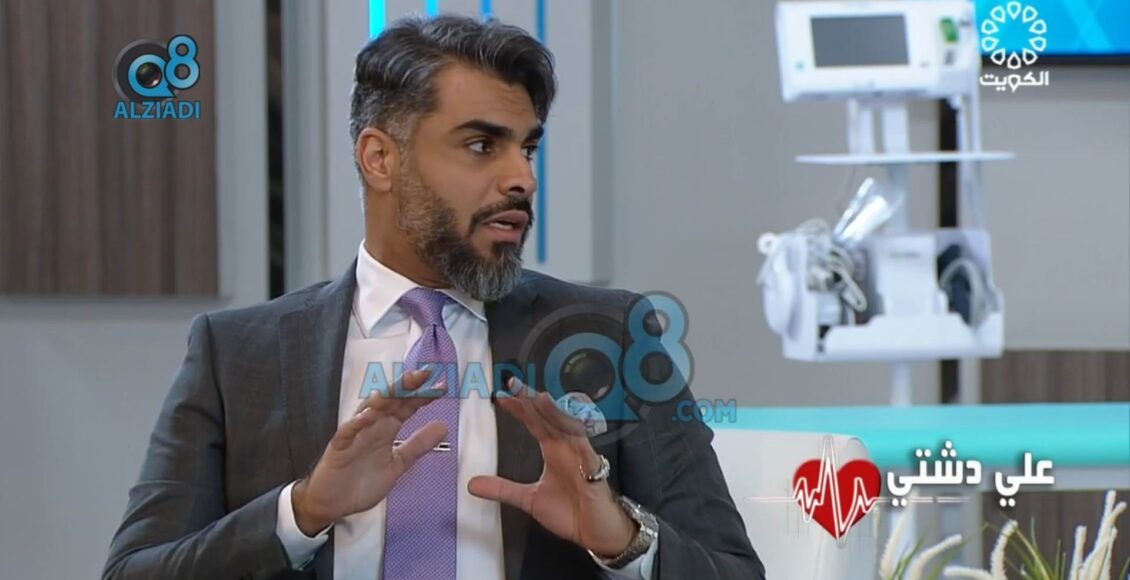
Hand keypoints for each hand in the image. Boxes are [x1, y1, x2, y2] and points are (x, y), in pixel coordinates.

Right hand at [291, 369, 446, 535]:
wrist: (332, 503)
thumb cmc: (361, 481)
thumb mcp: (398, 464)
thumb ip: (418, 445)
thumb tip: (442, 427)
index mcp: (386, 429)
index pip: (407, 407)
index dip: (423, 396)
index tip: (441, 386)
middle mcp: (372, 427)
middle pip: (390, 401)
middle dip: (406, 387)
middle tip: (423, 374)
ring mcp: (355, 435)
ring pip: (369, 410)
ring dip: (384, 398)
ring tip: (399, 387)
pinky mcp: (339, 448)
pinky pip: (346, 433)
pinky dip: (355, 424)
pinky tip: (366, 417)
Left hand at [468, 378, 636, 557]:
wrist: (597, 532)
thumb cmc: (572, 512)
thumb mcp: (528, 499)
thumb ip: (502, 489)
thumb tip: (473, 484)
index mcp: (553, 450)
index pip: (534, 422)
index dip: (520, 408)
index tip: (502, 396)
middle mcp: (566, 447)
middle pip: (549, 418)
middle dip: (532, 401)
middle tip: (515, 385)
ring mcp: (580, 455)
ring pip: (567, 427)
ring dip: (554, 412)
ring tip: (539, 398)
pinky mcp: (593, 469)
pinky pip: (585, 448)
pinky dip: (577, 436)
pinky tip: (568, 426)